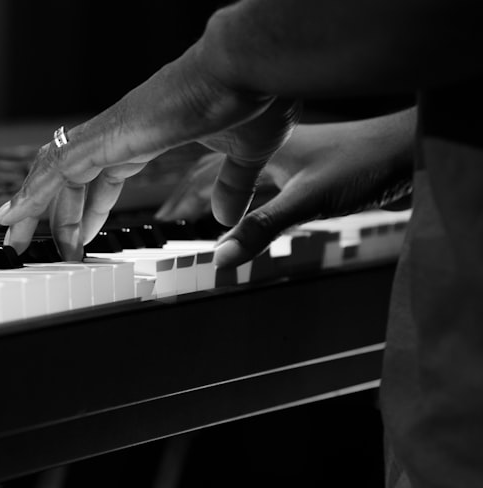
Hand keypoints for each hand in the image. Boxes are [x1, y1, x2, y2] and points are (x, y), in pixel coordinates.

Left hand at [0, 42, 300, 260]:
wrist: (250, 67)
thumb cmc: (253, 96)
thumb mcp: (245, 155)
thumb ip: (231, 185)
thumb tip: (227, 216)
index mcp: (145, 137)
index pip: (101, 178)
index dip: (86, 210)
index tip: (79, 237)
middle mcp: (120, 134)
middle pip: (67, 178)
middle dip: (46, 212)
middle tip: (26, 242)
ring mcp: (110, 133)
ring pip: (54, 174)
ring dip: (31, 207)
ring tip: (11, 237)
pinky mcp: (109, 136)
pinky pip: (59, 170)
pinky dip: (35, 193)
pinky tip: (18, 214)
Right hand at [156, 109, 415, 267]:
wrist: (409, 149)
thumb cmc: (367, 164)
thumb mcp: (308, 202)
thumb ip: (262, 230)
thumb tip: (219, 259)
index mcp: (259, 149)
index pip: (201, 174)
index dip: (176, 200)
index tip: (157, 224)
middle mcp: (268, 151)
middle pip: (212, 174)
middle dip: (185, 198)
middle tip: (164, 224)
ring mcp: (287, 160)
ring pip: (234, 179)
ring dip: (211, 198)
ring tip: (192, 220)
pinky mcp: (305, 171)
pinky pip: (258, 185)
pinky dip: (241, 200)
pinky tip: (242, 214)